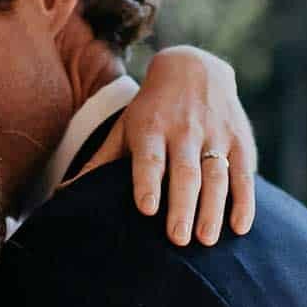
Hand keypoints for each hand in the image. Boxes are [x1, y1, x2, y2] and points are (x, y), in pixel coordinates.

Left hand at [86, 46, 256, 244]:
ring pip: (216, 175)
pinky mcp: (239, 139)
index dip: (148, 181)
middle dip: (182, 205)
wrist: (193, 67)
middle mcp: (184, 131)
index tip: (146, 208)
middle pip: (185, 171)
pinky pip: (244, 173)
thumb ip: (100, 162)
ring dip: (213, 208)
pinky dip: (244, 201)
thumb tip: (62, 194)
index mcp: (150, 128)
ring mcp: (214, 135)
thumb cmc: (151, 111)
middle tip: (178, 239)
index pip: (150, 157)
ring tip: (206, 240)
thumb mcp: (124, 128)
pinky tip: (240, 227)